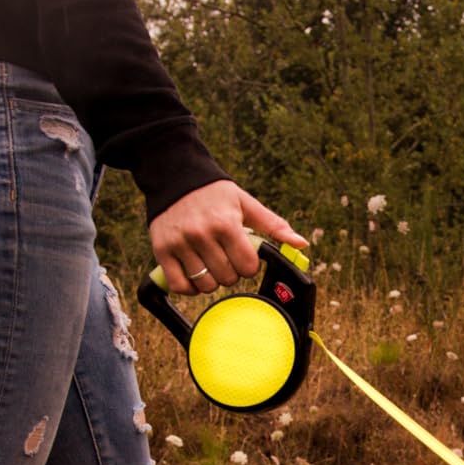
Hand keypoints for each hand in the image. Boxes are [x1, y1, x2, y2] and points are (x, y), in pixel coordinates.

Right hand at [149, 180, 306, 292]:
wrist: (174, 176)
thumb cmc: (215, 193)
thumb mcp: (246, 203)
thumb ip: (273, 225)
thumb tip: (301, 243)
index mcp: (226, 224)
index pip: (247, 266)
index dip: (249, 266)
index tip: (244, 257)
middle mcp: (202, 234)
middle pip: (227, 278)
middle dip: (231, 273)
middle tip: (226, 258)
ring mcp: (180, 244)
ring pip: (205, 285)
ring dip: (212, 281)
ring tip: (210, 264)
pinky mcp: (162, 250)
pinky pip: (179, 285)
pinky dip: (190, 287)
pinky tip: (194, 275)